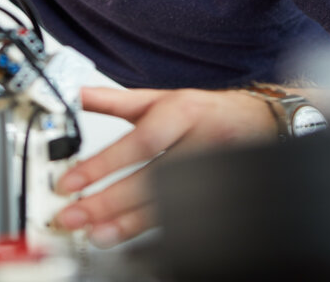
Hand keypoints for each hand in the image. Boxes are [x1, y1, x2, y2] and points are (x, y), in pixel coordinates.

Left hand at [52, 86, 276, 246]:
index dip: (104, 165)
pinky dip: (156, 231)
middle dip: (109, 203)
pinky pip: (187, 220)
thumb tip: (71, 94)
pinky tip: (130, 236)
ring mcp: (216, 174)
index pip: (140, 143)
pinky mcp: (222, 197)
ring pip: (171, 206)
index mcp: (183, 113)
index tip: (71, 182)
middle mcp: (201, 143)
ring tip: (96, 233)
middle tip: (74, 216)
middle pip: (154, 180)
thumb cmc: (204, 112)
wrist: (258, 122)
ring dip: (129, 224)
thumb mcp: (158, 99)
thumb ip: (112, 100)